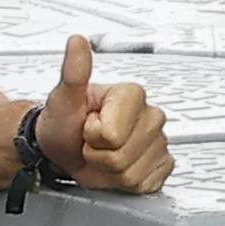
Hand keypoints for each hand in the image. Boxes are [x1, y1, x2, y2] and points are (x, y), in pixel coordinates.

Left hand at [37, 32, 173, 193]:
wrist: (62, 149)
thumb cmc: (63, 123)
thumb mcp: (62, 98)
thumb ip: (74, 71)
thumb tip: (77, 41)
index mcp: (132, 94)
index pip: (113, 134)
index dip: (93, 137)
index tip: (88, 126)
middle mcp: (151, 115)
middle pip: (124, 156)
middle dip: (100, 157)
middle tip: (92, 143)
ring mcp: (159, 141)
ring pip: (133, 173)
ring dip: (110, 171)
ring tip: (102, 154)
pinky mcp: (162, 164)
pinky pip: (146, 183)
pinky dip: (126, 183)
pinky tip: (118, 166)